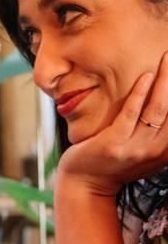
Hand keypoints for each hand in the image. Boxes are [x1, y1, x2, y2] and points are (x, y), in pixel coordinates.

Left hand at [58, 55, 167, 196]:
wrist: (84, 183)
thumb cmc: (113, 163)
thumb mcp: (144, 153)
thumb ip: (160, 136)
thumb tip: (167, 104)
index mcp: (166, 152)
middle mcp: (155, 151)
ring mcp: (135, 148)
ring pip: (157, 109)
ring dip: (164, 81)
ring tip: (167, 59)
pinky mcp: (114, 143)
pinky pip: (130, 113)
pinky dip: (140, 93)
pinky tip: (145, 76)